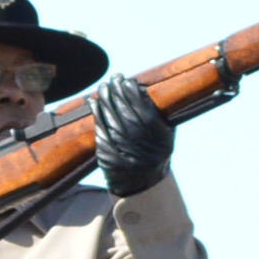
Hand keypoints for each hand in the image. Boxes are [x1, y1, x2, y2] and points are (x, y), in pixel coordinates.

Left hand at [90, 72, 175, 194]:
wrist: (140, 179)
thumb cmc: (153, 149)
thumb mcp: (164, 135)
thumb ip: (158, 116)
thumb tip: (144, 90)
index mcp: (161, 141)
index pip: (145, 113)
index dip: (135, 96)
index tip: (128, 81)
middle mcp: (143, 150)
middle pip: (126, 116)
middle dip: (118, 95)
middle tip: (113, 79)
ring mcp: (125, 156)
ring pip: (112, 123)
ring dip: (106, 102)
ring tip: (103, 87)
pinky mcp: (108, 158)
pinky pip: (100, 132)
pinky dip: (96, 115)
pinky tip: (94, 103)